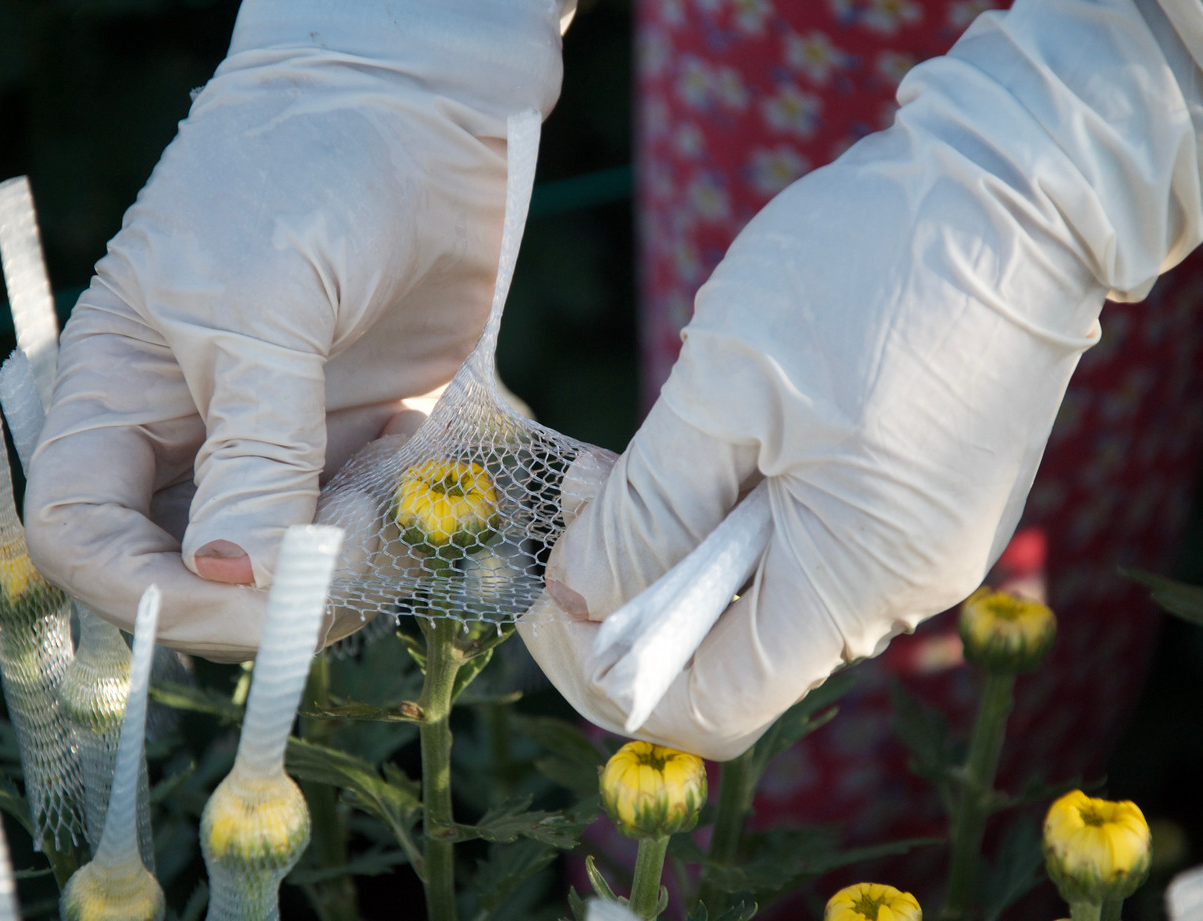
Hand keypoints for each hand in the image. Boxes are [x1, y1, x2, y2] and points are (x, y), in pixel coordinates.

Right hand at [24, 0, 568, 659]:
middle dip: (259, 593)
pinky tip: (412, 445)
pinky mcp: (361, 446)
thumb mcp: (258, 304)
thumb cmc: (306, 173)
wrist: (425, 112)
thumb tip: (228, 580)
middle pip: (189, 574)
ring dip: (340, 559)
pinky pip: (365, 531)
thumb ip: (249, 445)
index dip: (139, 590)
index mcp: (119, 397)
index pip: (82, 537)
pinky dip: (392, 522)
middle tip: (337, 557)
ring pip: (286, 568)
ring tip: (383, 473)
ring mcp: (280, 448)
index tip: (233, 594)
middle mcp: (190, 439)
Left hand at [523, 0, 1202, 760]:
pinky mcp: (917, 499)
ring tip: (630, 456)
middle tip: (580, 490)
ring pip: (764, 592)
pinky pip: (806, 544)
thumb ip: (649, 509)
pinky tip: (706, 441)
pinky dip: (735, 512)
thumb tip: (581, 600)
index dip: (613, 671)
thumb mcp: (728, 386)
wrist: (1012, 184)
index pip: (714, 702)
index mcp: (856, 576)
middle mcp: (900, 585)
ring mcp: (917, 542)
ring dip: (679, 542)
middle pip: (733, 649)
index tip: (550, 594)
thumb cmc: (868, 269)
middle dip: (634, 589)